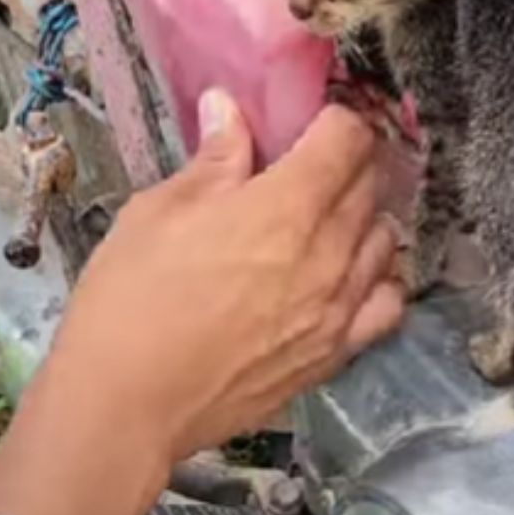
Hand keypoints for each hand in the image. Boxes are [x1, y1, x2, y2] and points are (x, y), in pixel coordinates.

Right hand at [55, 90, 404, 459]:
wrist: (127, 406)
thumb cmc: (131, 299)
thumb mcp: (159, 211)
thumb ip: (213, 159)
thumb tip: (231, 107)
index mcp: (289, 205)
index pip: (349, 139)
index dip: (336, 120)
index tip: (314, 122)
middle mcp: (330, 252)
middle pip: (371, 185)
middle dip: (348, 162)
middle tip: (311, 164)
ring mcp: (341, 307)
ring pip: (386, 240)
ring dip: (364, 217)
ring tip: (328, 219)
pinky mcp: (337, 353)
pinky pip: (387, 304)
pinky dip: (378, 280)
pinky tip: (348, 277)